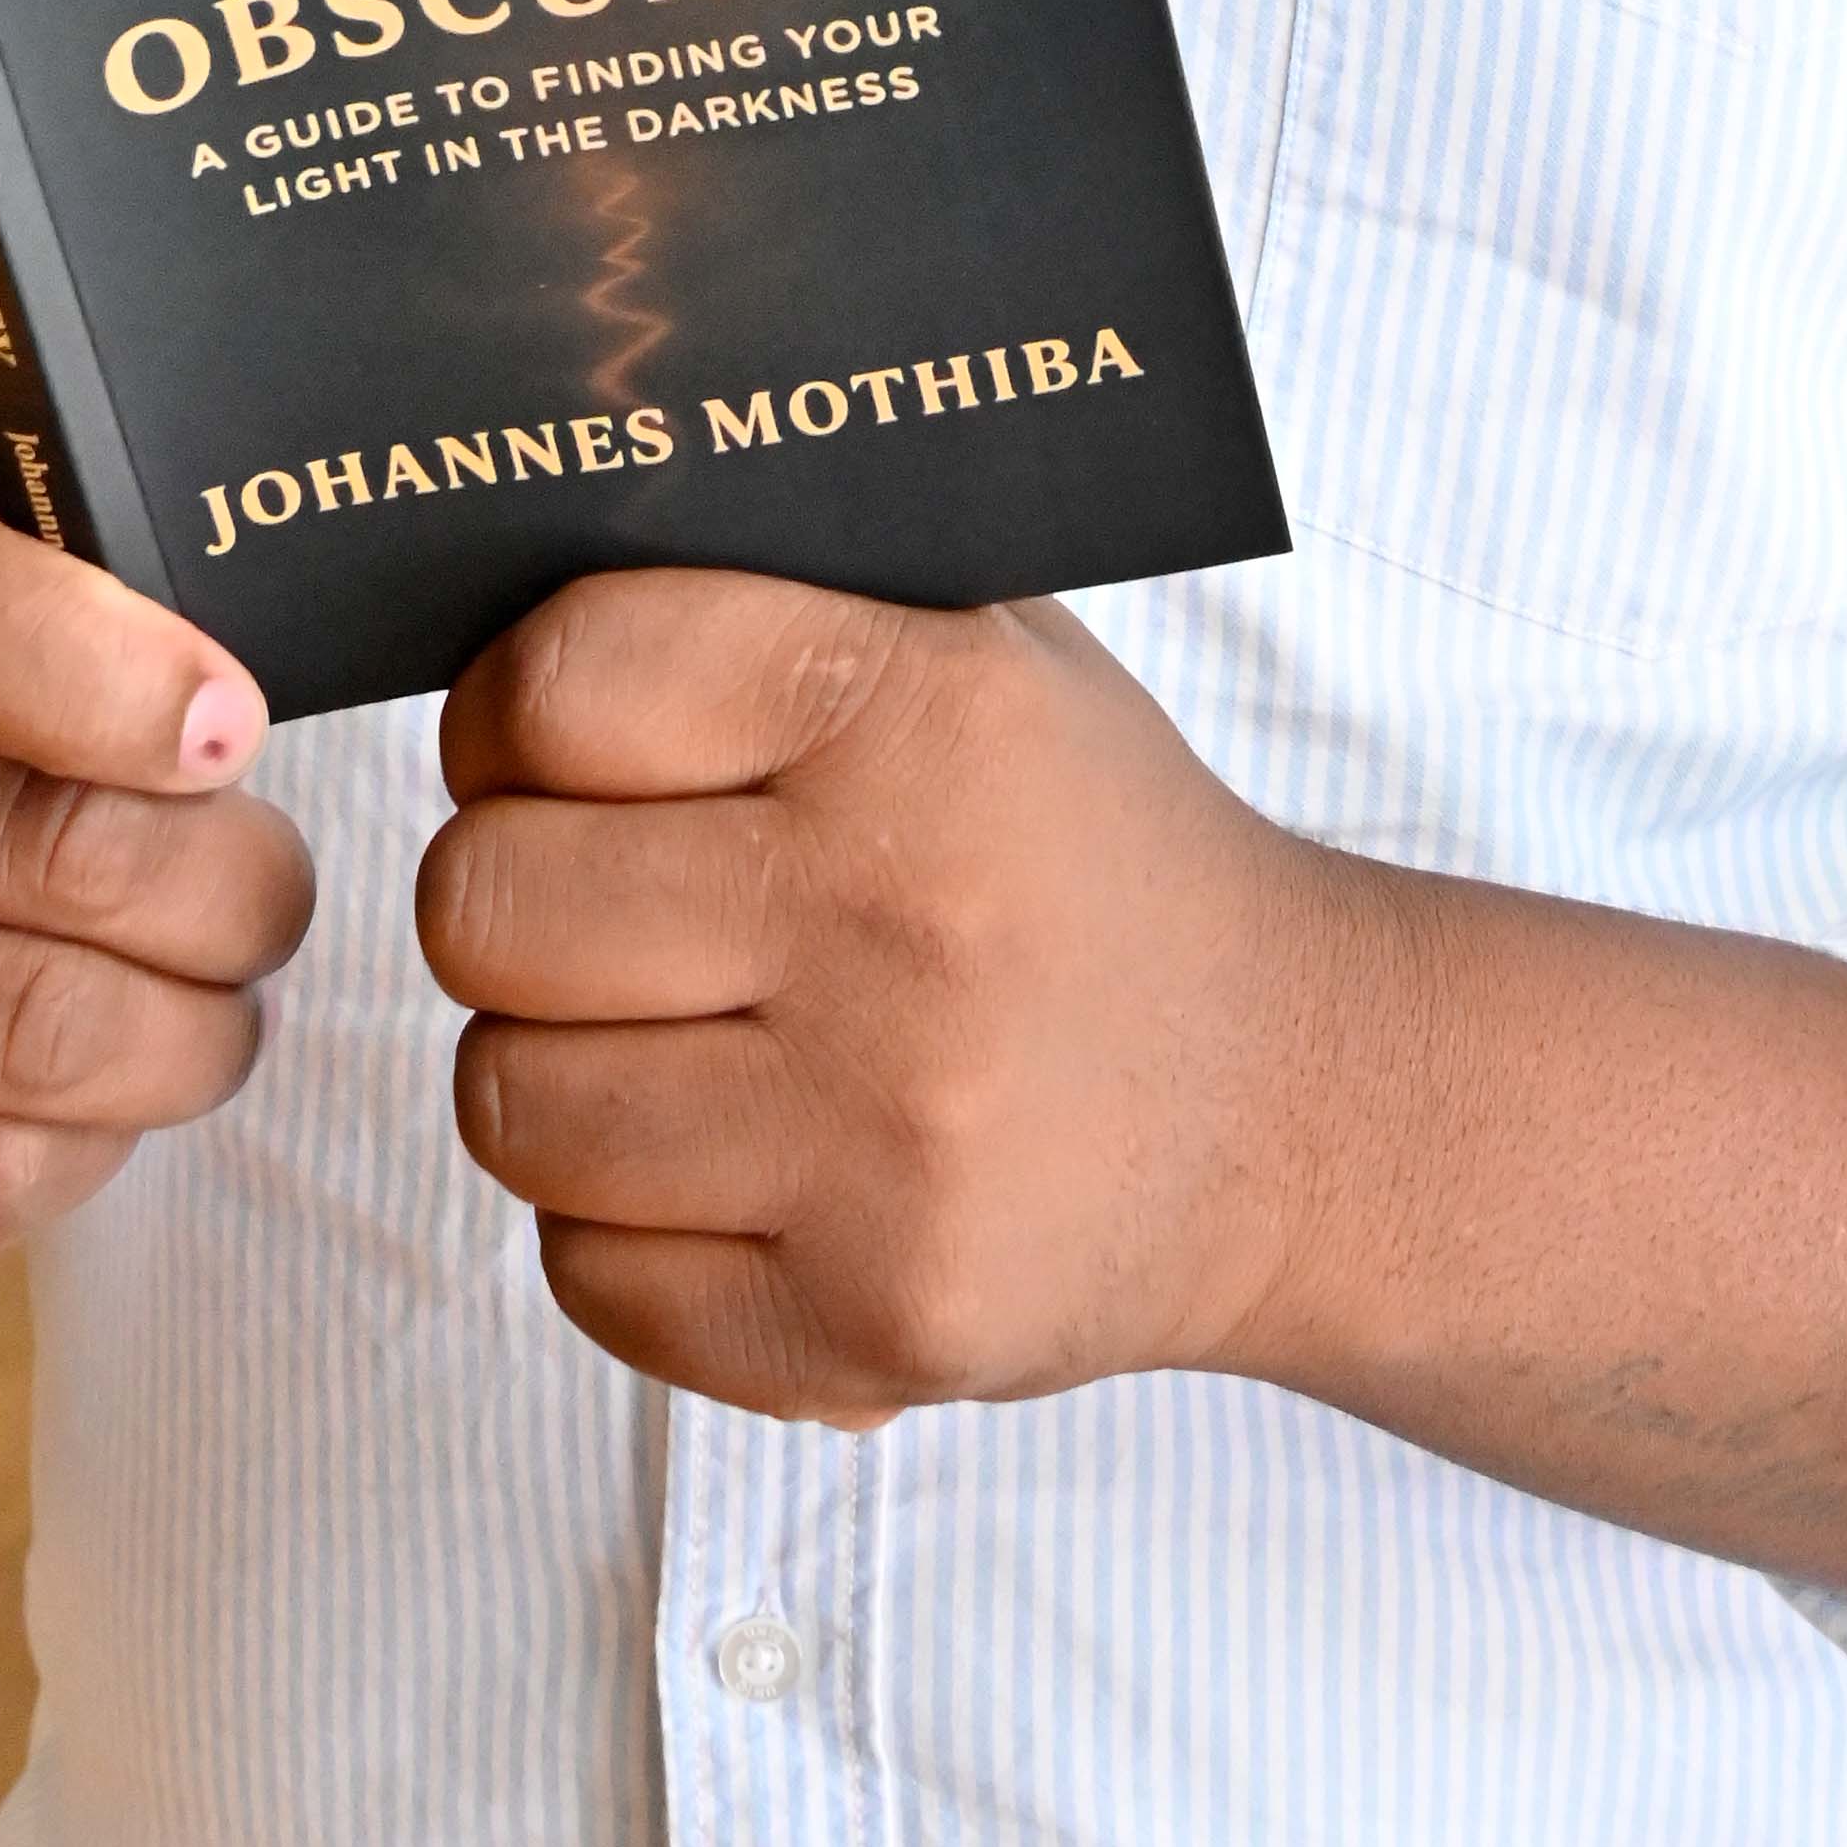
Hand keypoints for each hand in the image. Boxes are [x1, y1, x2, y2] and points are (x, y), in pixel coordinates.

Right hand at [0, 470, 314, 1287]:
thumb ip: (108, 592)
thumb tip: (231, 724)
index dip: (117, 676)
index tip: (234, 730)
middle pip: (50, 849)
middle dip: (231, 892)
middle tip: (268, 898)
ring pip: (37, 1034)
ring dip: (192, 1036)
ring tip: (219, 1004)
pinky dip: (91, 1149)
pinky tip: (109, 1098)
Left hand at [417, 565, 1846, 1609]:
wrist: (1347, 1117)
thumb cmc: (1121, 848)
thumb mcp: (998, 661)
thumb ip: (785, 601)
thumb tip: (510, 504)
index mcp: (932, 719)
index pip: (567, 668)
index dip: (549, 695)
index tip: (607, 715)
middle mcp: (906, 930)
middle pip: (499, 904)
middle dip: (540, 893)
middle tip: (642, 884)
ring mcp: (889, 1155)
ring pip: (521, 1106)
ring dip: (576, 1073)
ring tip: (712, 1030)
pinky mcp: (873, 1342)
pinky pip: (593, 1284)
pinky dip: (636, 1237)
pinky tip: (761, 1172)